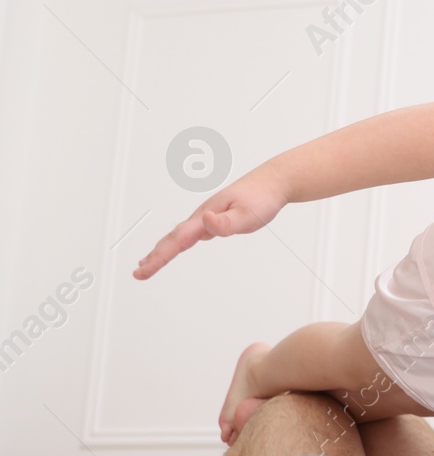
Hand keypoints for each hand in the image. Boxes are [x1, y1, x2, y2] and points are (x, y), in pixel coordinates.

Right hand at [133, 171, 289, 278]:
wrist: (272, 182)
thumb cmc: (261, 198)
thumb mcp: (248, 214)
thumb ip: (227, 222)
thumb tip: (205, 221)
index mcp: (205, 216)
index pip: (177, 240)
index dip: (159, 257)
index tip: (143, 270)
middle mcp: (202, 216)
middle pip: (173, 239)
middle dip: (155, 257)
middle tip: (138, 274)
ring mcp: (207, 217)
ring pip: (179, 236)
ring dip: (162, 250)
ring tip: (147, 263)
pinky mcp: (215, 218)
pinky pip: (191, 234)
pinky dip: (179, 243)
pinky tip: (176, 248)